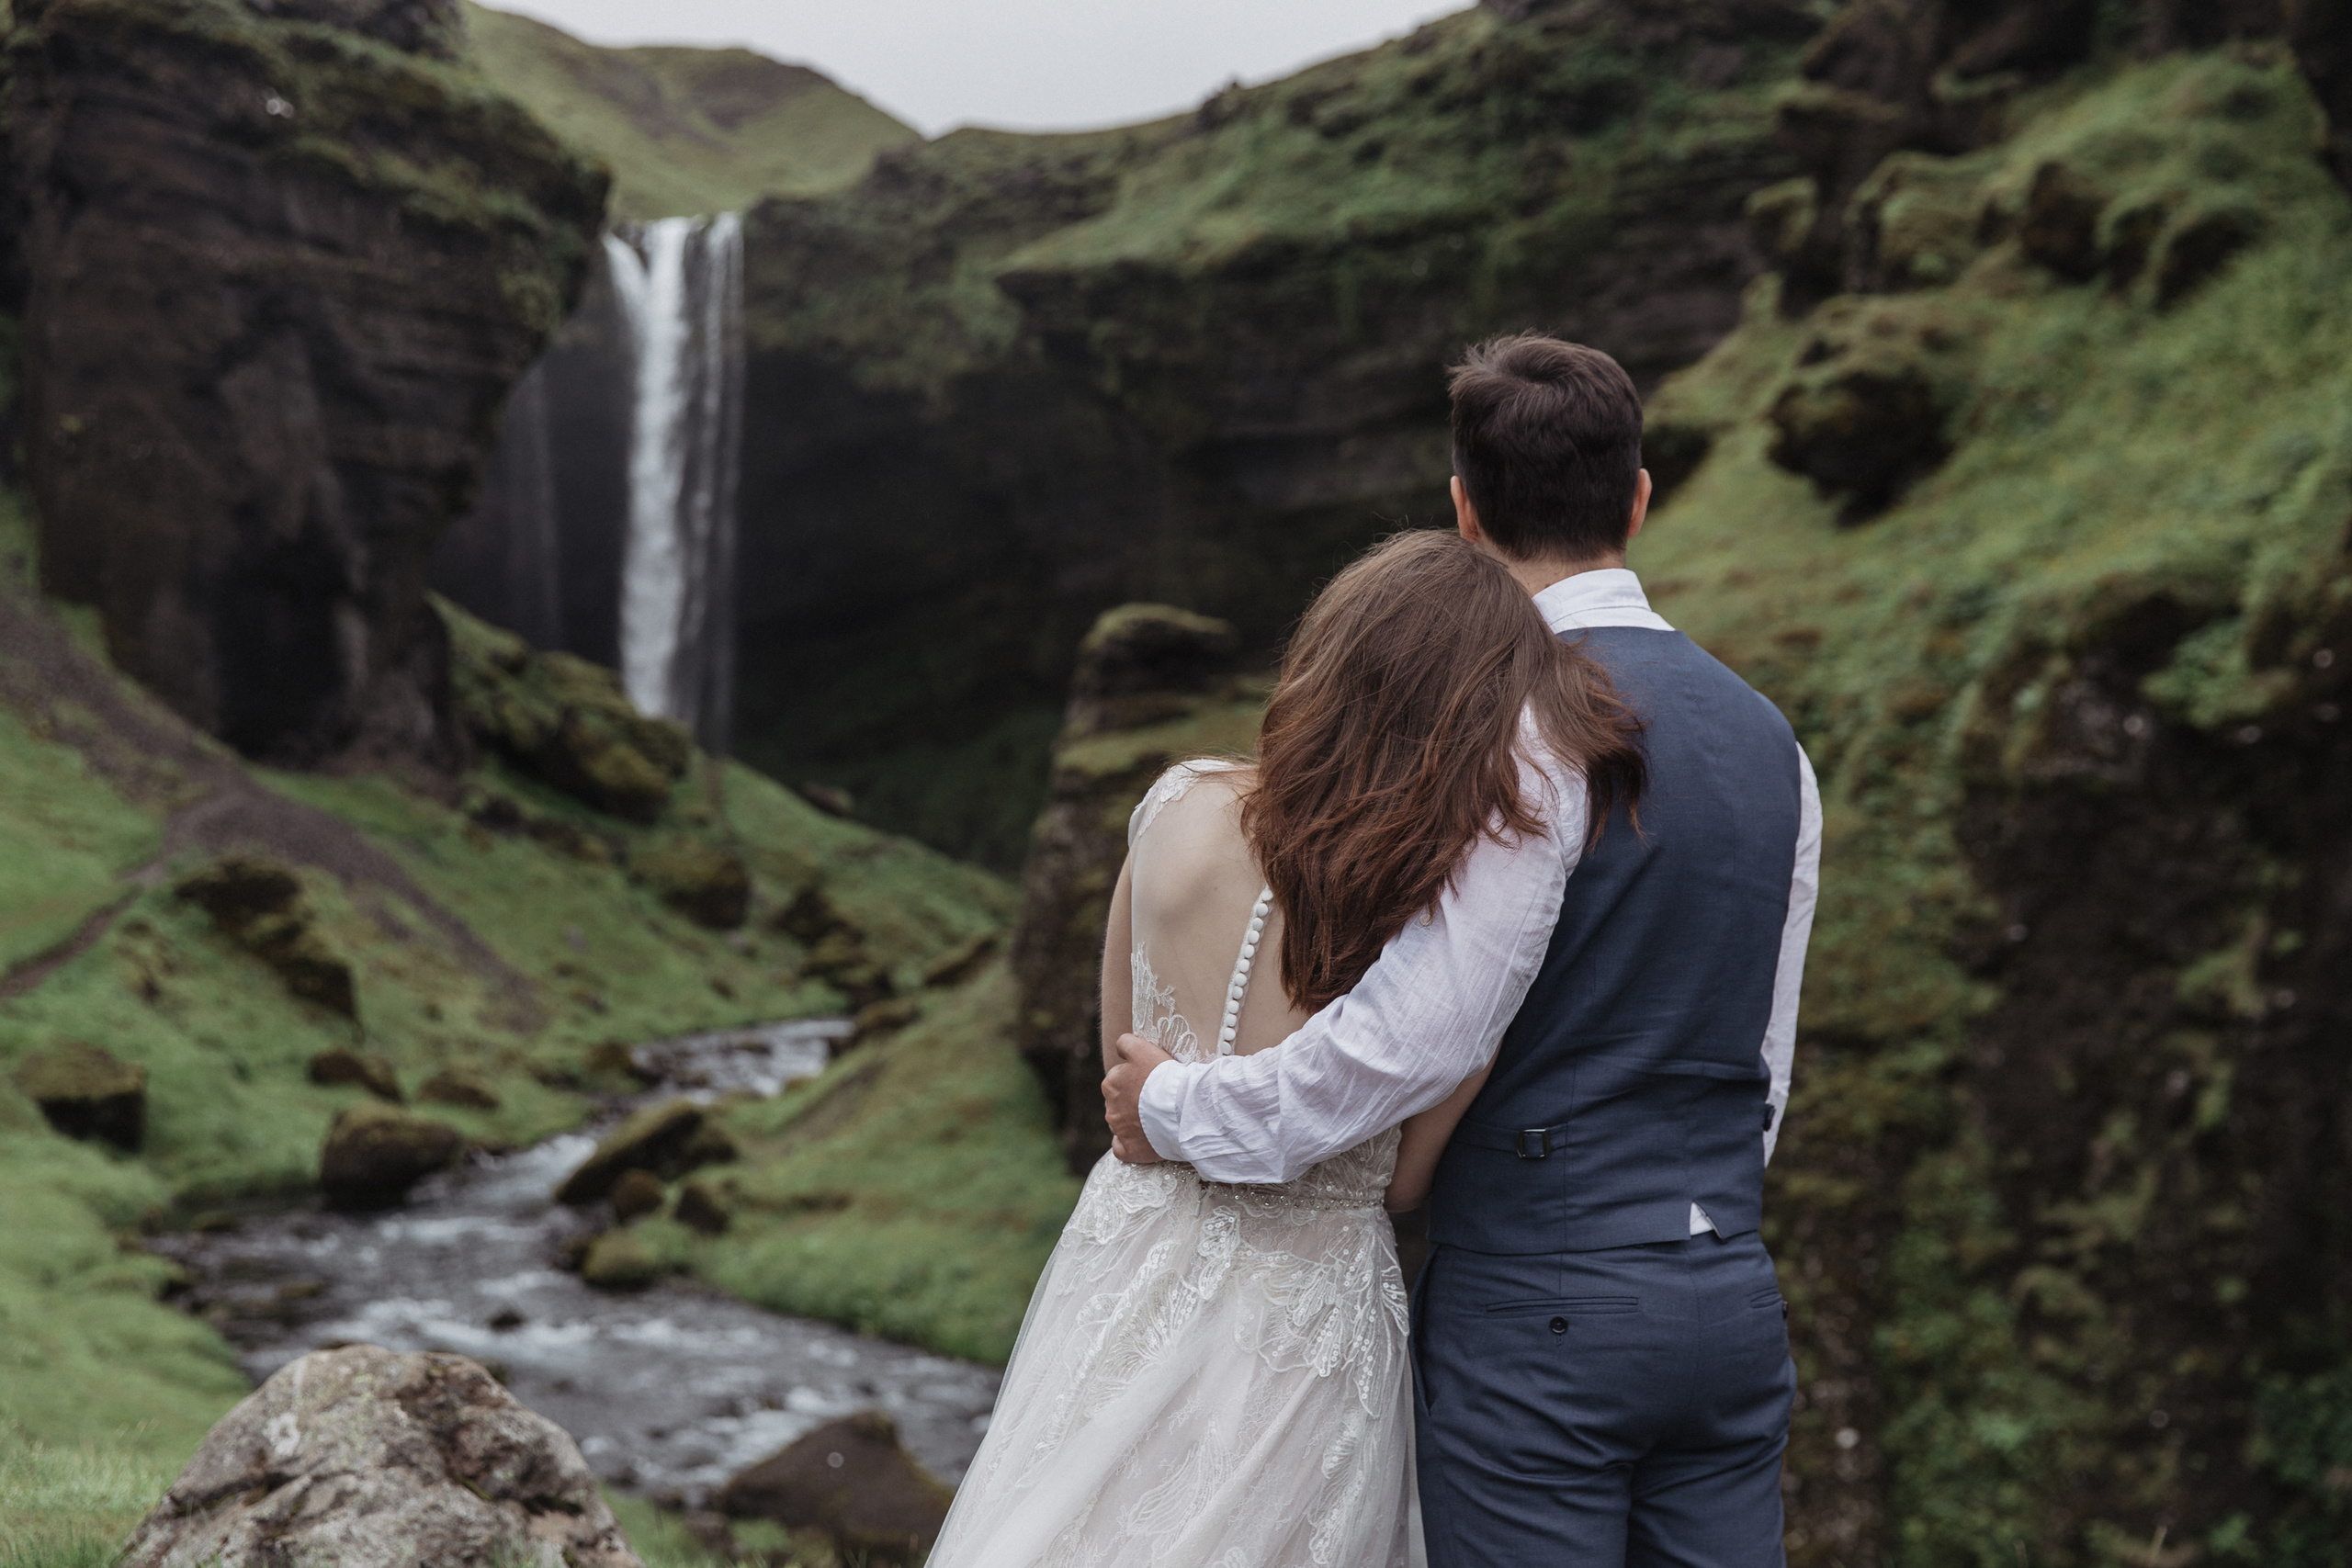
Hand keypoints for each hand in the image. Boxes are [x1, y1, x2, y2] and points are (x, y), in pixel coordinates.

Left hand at [1102, 1033, 1173, 1163]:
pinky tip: (1141, 1140)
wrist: (1183, 1108)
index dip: (1136, 1078)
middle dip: (1132, 1100)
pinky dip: (1128, 1145)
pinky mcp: (1129, 1148)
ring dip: (1134, 1121)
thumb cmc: (1165, 1076)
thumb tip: (1120, 1048)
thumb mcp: (1143, 1048)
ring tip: (1157, 1118)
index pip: (1118, 1077)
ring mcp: (1119, 1130)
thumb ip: (1126, 1044)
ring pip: (1121, 1123)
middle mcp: (1110, 1107)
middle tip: (1156, 1099)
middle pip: (1119, 1101)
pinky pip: (1121, 1148)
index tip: (1152, 1080)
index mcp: (1110, 1083)